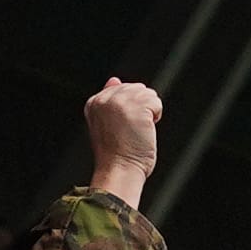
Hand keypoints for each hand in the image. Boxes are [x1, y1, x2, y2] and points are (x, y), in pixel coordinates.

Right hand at [77, 77, 162, 205]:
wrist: (119, 170)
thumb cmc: (115, 153)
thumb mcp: (106, 123)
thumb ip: (109, 100)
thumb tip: (114, 79)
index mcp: (94, 102)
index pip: (122, 89)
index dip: (129, 109)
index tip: (120, 128)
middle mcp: (105, 99)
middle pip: (137, 89)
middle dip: (140, 108)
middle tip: (130, 131)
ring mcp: (121, 102)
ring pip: (148, 94)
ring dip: (149, 113)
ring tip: (137, 131)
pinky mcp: (137, 107)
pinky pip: (156, 102)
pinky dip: (156, 117)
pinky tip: (145, 130)